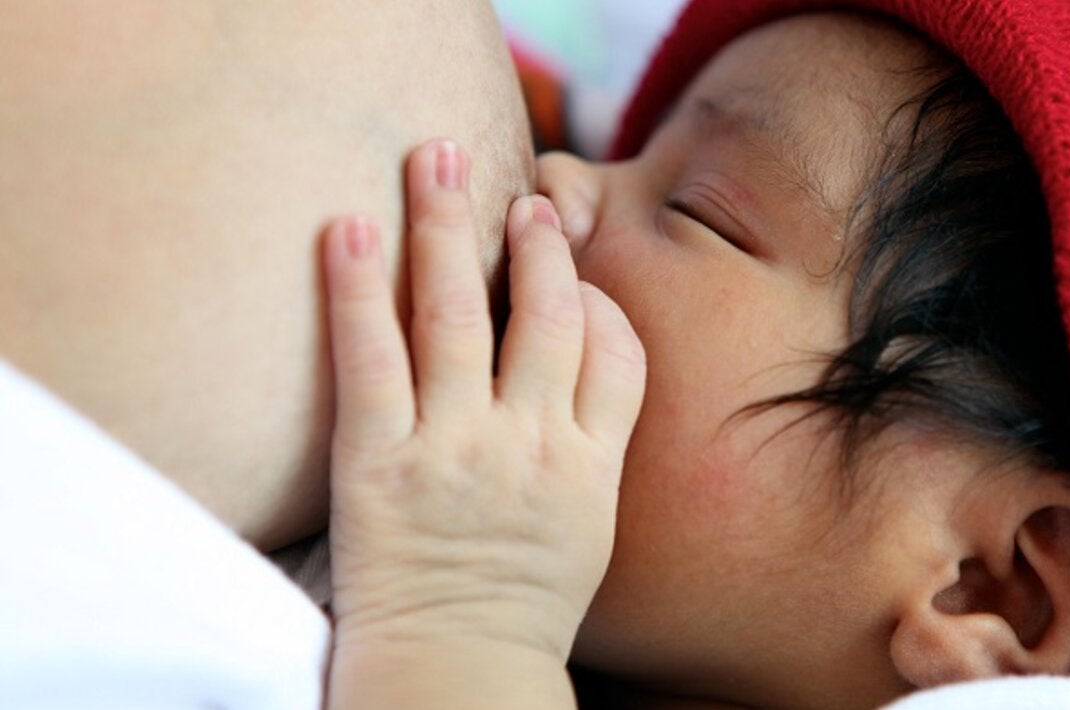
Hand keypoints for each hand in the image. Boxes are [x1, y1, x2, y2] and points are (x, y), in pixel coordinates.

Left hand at [320, 138, 644, 661]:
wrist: (456, 670)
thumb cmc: (520, 604)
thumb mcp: (587, 528)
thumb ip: (592, 447)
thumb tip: (583, 373)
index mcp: (591, 465)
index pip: (617, 350)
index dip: (595, 294)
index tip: (570, 266)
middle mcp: (532, 444)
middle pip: (547, 311)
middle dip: (536, 240)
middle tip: (523, 195)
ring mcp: (457, 448)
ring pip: (461, 310)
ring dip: (448, 224)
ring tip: (436, 158)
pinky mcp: (380, 461)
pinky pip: (372, 355)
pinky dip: (361, 286)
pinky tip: (350, 227)